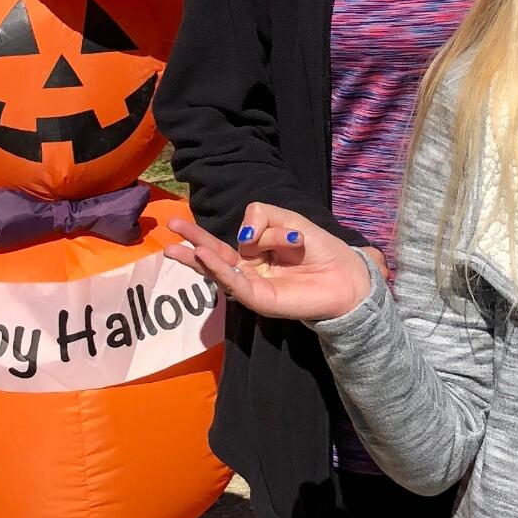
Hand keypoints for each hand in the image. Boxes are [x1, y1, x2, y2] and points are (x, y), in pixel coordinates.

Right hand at [168, 205, 374, 323]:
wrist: (346, 277)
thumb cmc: (319, 249)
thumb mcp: (289, 221)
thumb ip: (263, 217)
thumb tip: (242, 238)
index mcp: (257, 251)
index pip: (238, 235)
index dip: (254, 226)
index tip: (290, 232)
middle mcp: (250, 269)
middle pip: (215, 253)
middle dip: (192, 240)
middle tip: (171, 226)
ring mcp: (252, 285)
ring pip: (219, 268)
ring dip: (198, 256)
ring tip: (173, 248)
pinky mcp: (258, 300)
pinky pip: (234, 283)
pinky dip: (217, 270)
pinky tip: (203, 258)